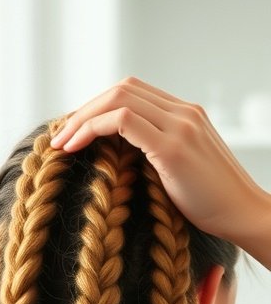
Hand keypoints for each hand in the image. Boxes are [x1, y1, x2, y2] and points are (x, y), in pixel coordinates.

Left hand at [51, 78, 270, 267]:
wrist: (243, 215)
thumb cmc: (211, 204)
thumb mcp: (178, 172)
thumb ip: (155, 155)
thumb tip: (117, 161)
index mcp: (184, 114)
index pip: (131, 92)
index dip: (96, 108)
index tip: (74, 133)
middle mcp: (183, 112)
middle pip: (121, 88)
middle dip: (84, 110)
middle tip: (59, 137)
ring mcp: (180, 125)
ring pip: (118, 98)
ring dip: (82, 118)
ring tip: (62, 144)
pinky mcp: (173, 147)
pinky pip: (123, 120)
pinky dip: (92, 129)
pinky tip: (76, 148)